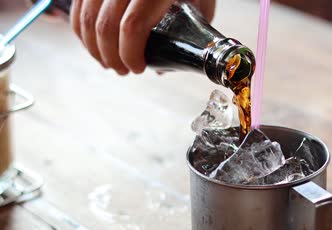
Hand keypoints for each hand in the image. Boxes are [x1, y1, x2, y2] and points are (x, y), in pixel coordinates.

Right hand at [71, 0, 215, 74]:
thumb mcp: (202, 3)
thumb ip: (188, 33)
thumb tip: (162, 67)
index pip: (133, 25)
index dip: (130, 53)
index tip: (137, 68)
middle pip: (105, 25)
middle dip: (111, 56)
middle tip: (122, 70)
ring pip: (86, 16)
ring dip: (93, 47)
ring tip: (108, 61)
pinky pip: (78, 5)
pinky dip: (81, 28)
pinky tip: (93, 42)